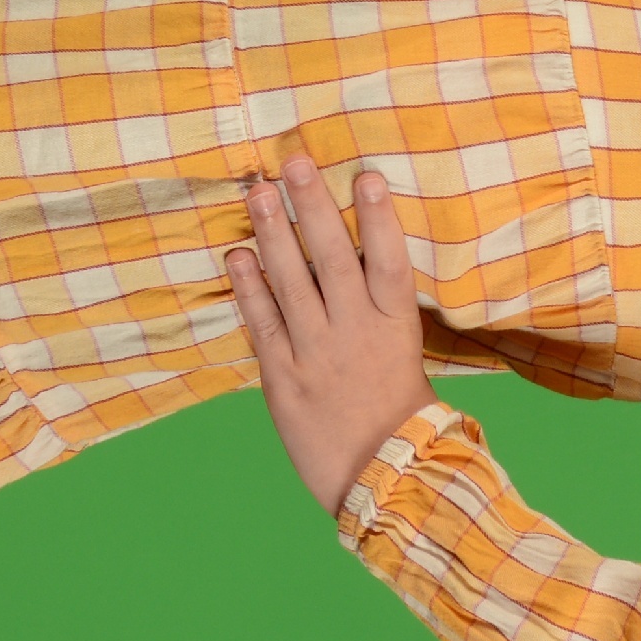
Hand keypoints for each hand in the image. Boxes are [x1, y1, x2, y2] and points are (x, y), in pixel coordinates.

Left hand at [226, 154, 440, 513]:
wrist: (382, 478)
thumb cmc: (396, 414)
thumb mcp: (403, 354)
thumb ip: (380, 309)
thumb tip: (361, 255)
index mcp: (395, 327)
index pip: (390, 263)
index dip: (379, 219)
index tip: (367, 176)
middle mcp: (357, 334)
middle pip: (334, 259)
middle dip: (314, 208)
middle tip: (295, 162)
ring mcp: (318, 354)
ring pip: (293, 283)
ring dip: (275, 234)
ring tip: (259, 192)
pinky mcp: (284, 378)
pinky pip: (264, 324)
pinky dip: (249, 289)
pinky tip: (237, 254)